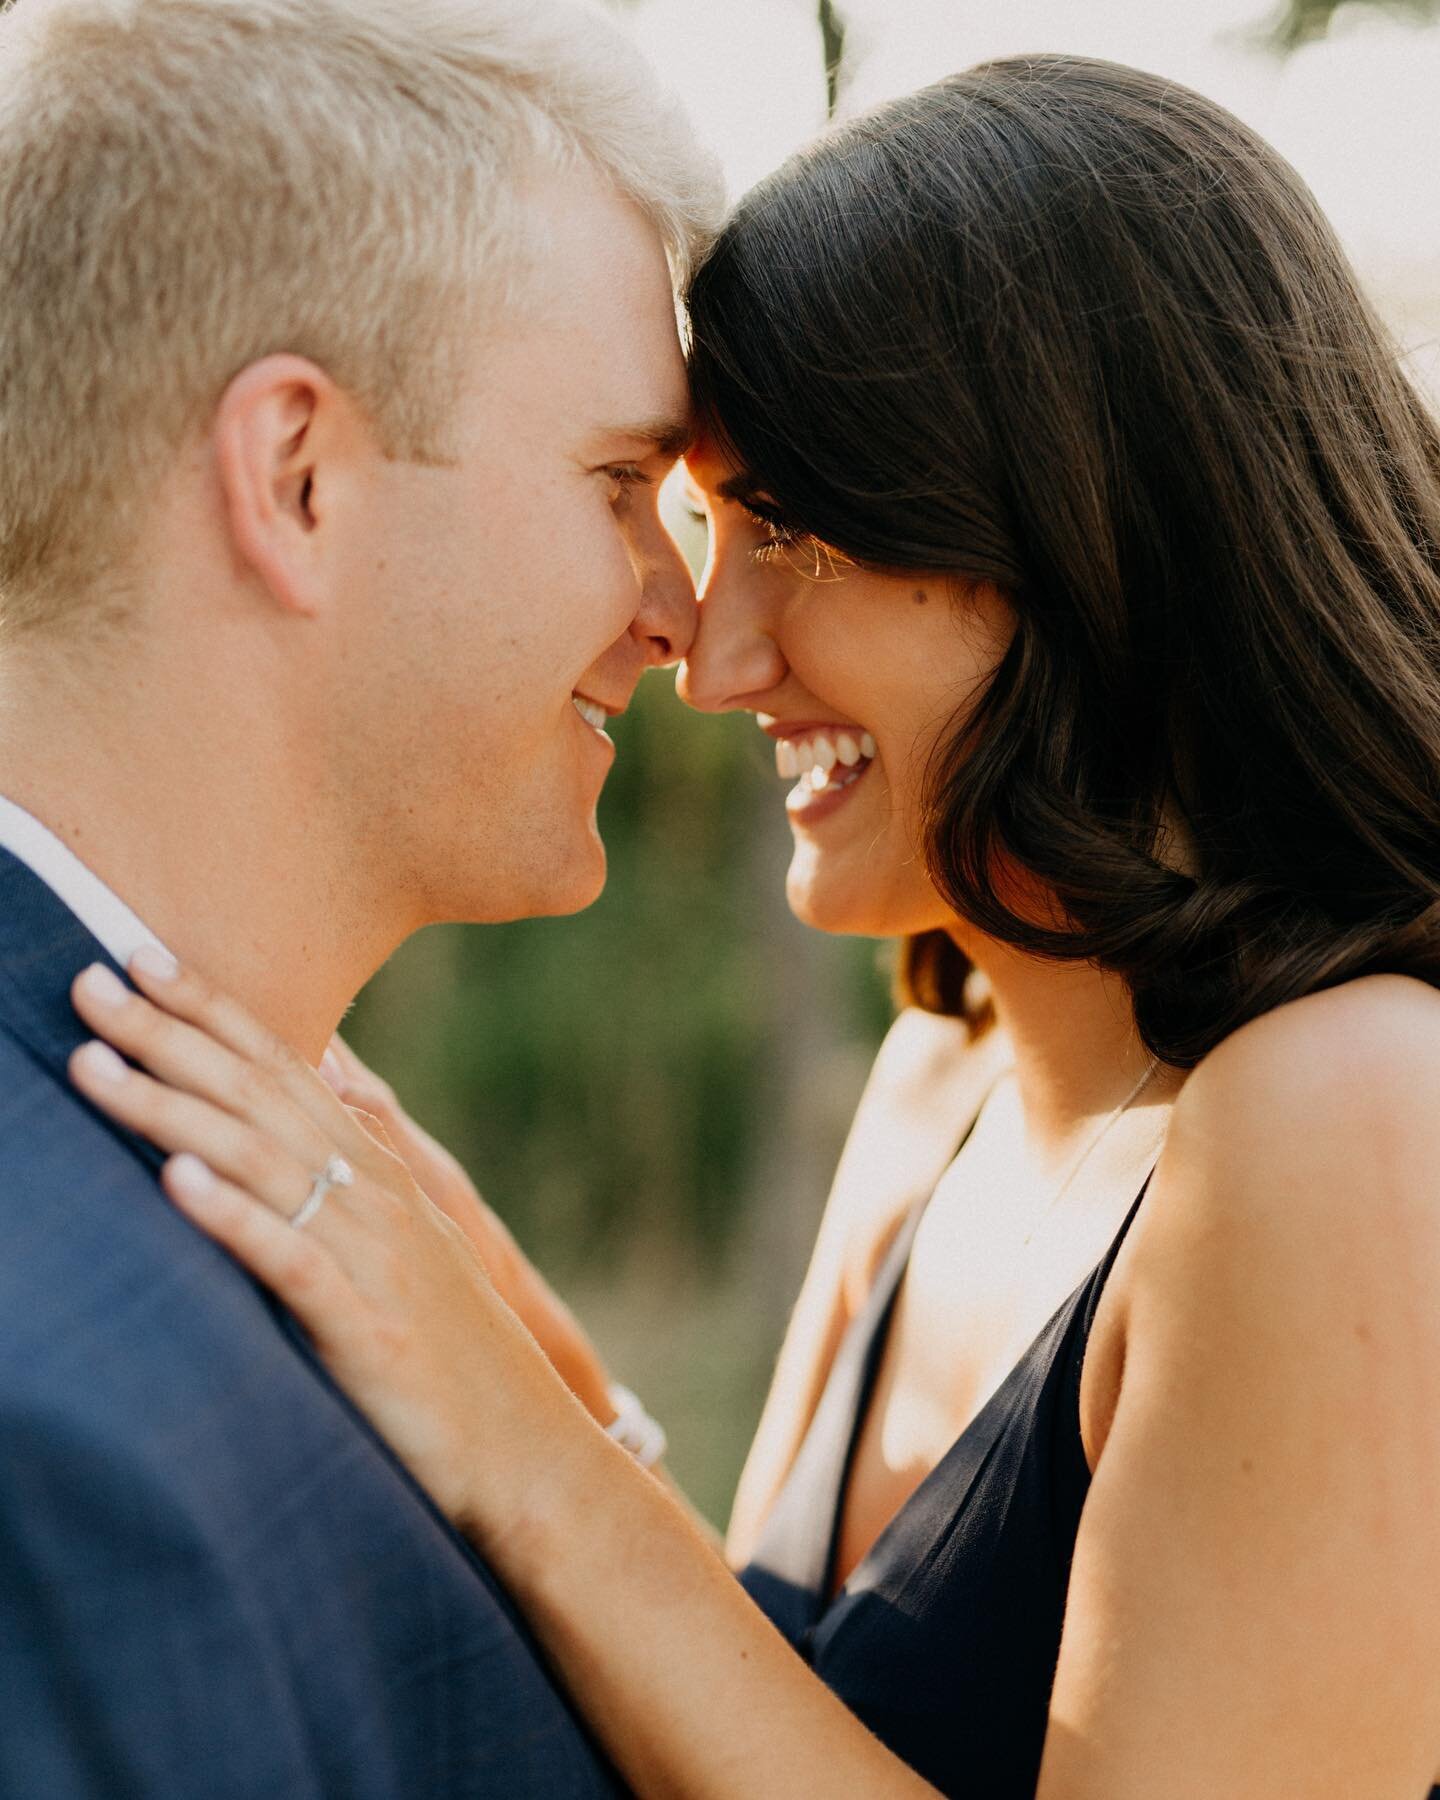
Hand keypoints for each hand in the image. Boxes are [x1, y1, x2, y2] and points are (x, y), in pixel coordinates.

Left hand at [67, 953, 596, 1540]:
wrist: (521, 1443)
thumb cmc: (449, 1341)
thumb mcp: (409, 1230)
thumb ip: (365, 1146)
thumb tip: (327, 1070)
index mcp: (375, 1165)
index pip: (280, 1065)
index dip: (209, 1008)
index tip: (138, 956)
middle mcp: (372, 1191)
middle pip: (256, 1094)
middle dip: (168, 1034)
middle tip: (89, 980)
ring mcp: (370, 1254)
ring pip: (257, 1161)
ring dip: (171, 1109)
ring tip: (95, 1066)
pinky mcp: (364, 1326)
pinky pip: (288, 1259)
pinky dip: (232, 1216)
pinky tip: (175, 1183)